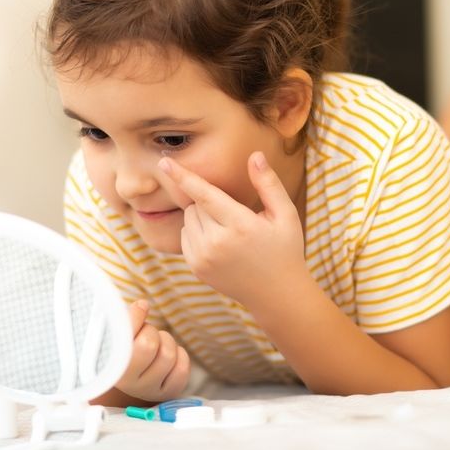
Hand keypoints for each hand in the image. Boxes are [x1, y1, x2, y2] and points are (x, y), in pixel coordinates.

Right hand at [115, 300, 190, 402]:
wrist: (131, 376)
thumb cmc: (123, 346)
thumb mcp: (117, 332)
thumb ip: (124, 319)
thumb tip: (142, 306)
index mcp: (109, 363)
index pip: (123, 335)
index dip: (136, 315)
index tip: (141, 307)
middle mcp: (127, 381)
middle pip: (148, 345)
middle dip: (151, 330)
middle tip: (145, 331)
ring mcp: (148, 389)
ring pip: (168, 354)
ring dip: (166, 341)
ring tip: (156, 343)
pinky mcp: (168, 393)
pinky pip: (182, 368)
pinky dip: (180, 355)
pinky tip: (167, 355)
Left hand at [159, 151, 307, 304]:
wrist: (276, 294)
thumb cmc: (284, 249)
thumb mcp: (285, 215)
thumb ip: (268, 183)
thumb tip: (255, 155)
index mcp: (241, 225)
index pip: (205, 195)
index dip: (183, 176)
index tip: (163, 163)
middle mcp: (218, 243)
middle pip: (196, 205)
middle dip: (210, 203)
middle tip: (235, 218)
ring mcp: (204, 259)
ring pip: (188, 219)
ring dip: (202, 217)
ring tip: (229, 232)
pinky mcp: (196, 268)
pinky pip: (185, 236)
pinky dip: (197, 233)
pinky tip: (219, 243)